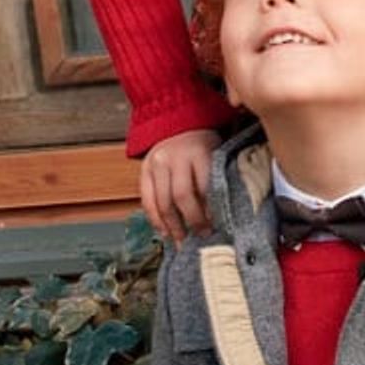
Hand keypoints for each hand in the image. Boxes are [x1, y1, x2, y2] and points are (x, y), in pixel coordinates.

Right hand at [140, 129, 220, 243]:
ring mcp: (156, 163)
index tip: (218, 227)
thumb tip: (221, 217)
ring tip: (183, 241)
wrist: (178, 123)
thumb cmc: (203, 145)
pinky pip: (147, 201)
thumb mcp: (216, 155)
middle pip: (181, 196)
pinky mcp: (144, 170)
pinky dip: (156, 220)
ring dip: (173, 226)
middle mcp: (175, 157)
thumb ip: (217, 180)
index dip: (210, 210)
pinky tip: (165, 232)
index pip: (204, 187)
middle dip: (192, 221)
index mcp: (199, 152)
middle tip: (202, 237)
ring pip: (162, 202)